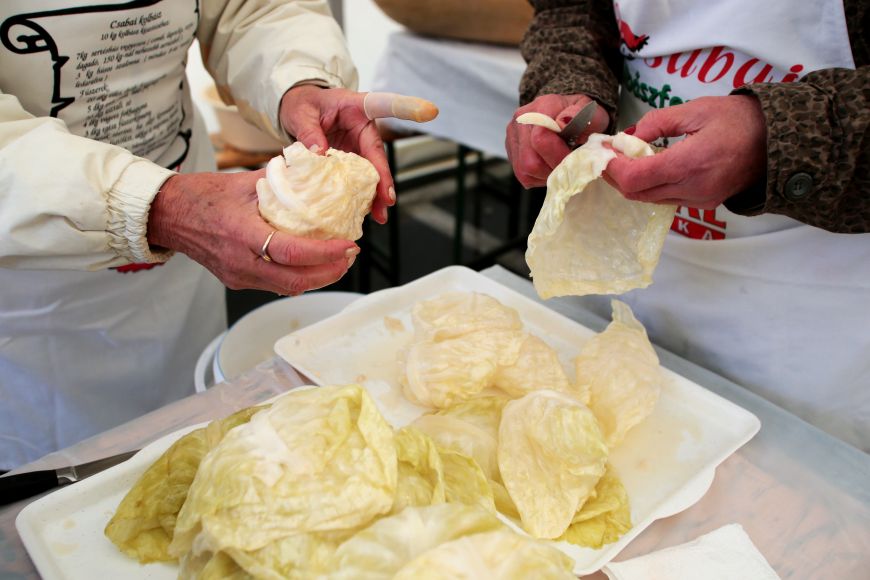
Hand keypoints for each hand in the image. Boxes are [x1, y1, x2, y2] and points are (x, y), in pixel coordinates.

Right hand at [147, 171, 357, 294]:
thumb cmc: (201, 195)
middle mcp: (241, 262)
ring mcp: (238, 275)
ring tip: (337, 261)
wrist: (167, 214)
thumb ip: (280, 180)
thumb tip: (313, 170)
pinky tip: (312, 265)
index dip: (324, 253)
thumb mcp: (243, 182)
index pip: (292, 253)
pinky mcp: (237, 280)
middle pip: (296, 280)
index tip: (347, 245)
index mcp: (243, 234)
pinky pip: (274, 285)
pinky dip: (298, 277)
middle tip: (349, 256)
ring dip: (316, 278)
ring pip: (287, 287)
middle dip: (329, 272)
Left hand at [279, 86, 437, 223]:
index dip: (408, 108)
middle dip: (384, 178)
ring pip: (373, 172)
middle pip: (378, 153)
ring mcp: (359, 146)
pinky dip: (362, 196)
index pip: (386, 104)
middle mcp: (364, 128)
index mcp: (357, 106)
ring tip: (379, 215)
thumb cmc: (303, 104)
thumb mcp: (301, 113)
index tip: (430, 111)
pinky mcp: (352, 160)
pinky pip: (360, 180)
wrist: (297, 111)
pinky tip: (364, 212)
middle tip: (388, 199)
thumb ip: (309, 131)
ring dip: (376, 194)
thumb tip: (319, 155)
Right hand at [506, 94, 608, 187]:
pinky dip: (538, 177)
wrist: (567, 115)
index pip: (540, 137)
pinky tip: (550, 166)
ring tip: (559, 166)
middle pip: (530, 160)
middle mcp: (522, 119)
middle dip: (552, 168)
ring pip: (524, 170)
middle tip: (568, 166)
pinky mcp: (511, 150)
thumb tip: (563, 122)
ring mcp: (513, 135)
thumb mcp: (592, 114)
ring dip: (545, 175)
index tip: (574, 157)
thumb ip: (584, 117)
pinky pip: (522, 175)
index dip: (559, 155)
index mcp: (543, 106)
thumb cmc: (581, 118)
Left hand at [605, 95, 766, 207]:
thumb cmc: (739, 119)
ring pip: (650, 199)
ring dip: (632, 182)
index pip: (634, 178)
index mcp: (689, 164)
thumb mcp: (696, 110)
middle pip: (636, 194)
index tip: (604, 152)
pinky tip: (649, 167)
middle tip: (608, 155)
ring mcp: (699, 199)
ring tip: (625, 159)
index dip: (612, 168)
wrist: (778, 140)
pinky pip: (666, 199)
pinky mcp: (705, 203)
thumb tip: (627, 136)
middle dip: (616, 176)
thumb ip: (656, 122)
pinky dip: (651, 186)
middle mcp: (692, 188)